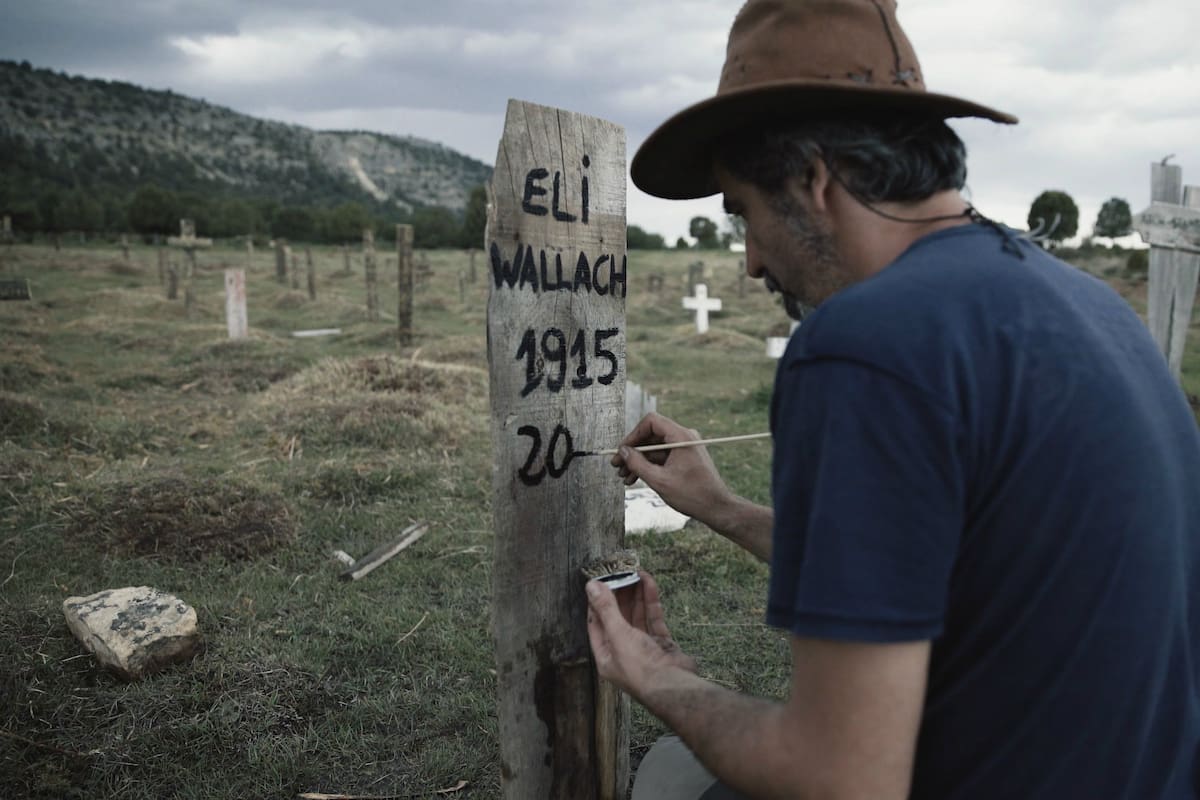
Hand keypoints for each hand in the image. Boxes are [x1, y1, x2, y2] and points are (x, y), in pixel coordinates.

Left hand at [586, 570, 695, 696]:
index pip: (597, 624)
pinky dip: (651, 601)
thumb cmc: (640, 667)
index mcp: (606, 656)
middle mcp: (624, 653)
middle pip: (619, 618)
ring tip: (635, 573)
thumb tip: (591, 586)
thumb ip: (606, 609)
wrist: (673, 686)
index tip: (600, 583)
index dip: (597, 603)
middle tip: (621, 574)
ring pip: (638, 616)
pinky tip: (649, 583)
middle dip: (620, 596)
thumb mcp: (618, 635)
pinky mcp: (662, 645)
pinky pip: (654, 619)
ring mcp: (645, 648)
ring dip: (636, 595)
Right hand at [612, 413, 735, 524]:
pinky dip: (649, 466)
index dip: (633, 435)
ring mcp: (685, 448)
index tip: (621, 451)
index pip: (651, 422)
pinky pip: (663, 457)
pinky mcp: (685, 458)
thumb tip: (622, 452)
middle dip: (633, 451)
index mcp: (681, 437)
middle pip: (651, 436)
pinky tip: (635, 479)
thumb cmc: (693, 495)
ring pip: (655, 448)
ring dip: (639, 461)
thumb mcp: (659, 480)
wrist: (717, 508)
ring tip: (624, 477)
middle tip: (617, 466)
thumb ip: (638, 464)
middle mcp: (684, 437)